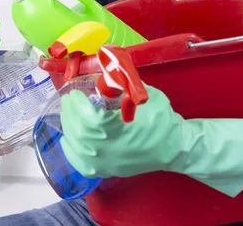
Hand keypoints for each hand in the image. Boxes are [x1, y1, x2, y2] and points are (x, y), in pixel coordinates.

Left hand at [60, 84, 242, 196]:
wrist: (174, 146)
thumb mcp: (143, 95)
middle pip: (78, 130)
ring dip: (69, 127)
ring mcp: (106, 162)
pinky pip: (81, 163)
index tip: (74, 92)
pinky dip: (71, 150)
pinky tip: (69, 139)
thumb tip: (106, 73)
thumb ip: (122, 85)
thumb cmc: (161, 120)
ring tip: (68, 113)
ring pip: (76, 146)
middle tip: (69, 99)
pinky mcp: (107, 170)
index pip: (87, 117)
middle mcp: (107, 149)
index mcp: (116, 129)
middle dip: (70, 112)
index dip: (77, 104)